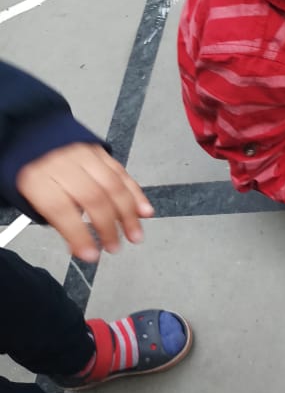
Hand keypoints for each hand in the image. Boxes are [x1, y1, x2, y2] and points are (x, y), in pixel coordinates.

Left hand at [16, 143, 152, 261]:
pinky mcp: (101, 152)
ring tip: (134, 234)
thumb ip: (57, 221)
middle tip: (114, 246)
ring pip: (113, 185)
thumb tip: (82, 246)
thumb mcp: (33, 200)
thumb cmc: (36, 174)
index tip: (91, 255)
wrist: (36, 138)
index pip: (61, 209)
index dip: (79, 234)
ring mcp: (84, 155)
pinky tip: (143, 210)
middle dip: (107, 226)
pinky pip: (122, 173)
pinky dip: (135, 194)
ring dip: (128, 213)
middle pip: (92, 197)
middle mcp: (63, 164)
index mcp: (38, 178)